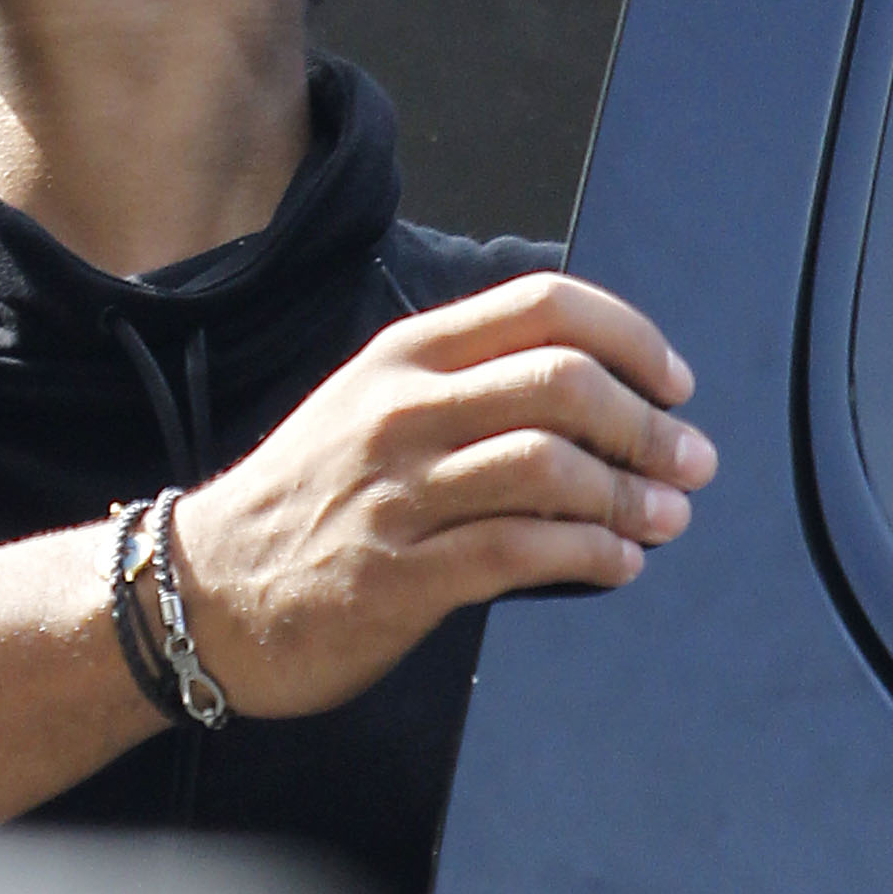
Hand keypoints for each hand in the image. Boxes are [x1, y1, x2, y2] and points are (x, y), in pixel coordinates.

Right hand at [163, 272, 716, 719]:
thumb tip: (592, 392)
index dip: (631, 338)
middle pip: (562, 381)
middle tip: (688, 461)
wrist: (204, 589)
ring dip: (632, 495)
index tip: (672, 382)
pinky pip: (522, 553)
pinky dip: (593, 557)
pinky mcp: (400, 575)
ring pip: (550, 467)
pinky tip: (619, 564)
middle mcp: (403, 410)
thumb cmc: (305, 499)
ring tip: (665, 518)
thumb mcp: (369, 406)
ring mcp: (398, 493)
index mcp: (404, 356)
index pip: (543, 305)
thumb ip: (465, 388)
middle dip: (649, 425)